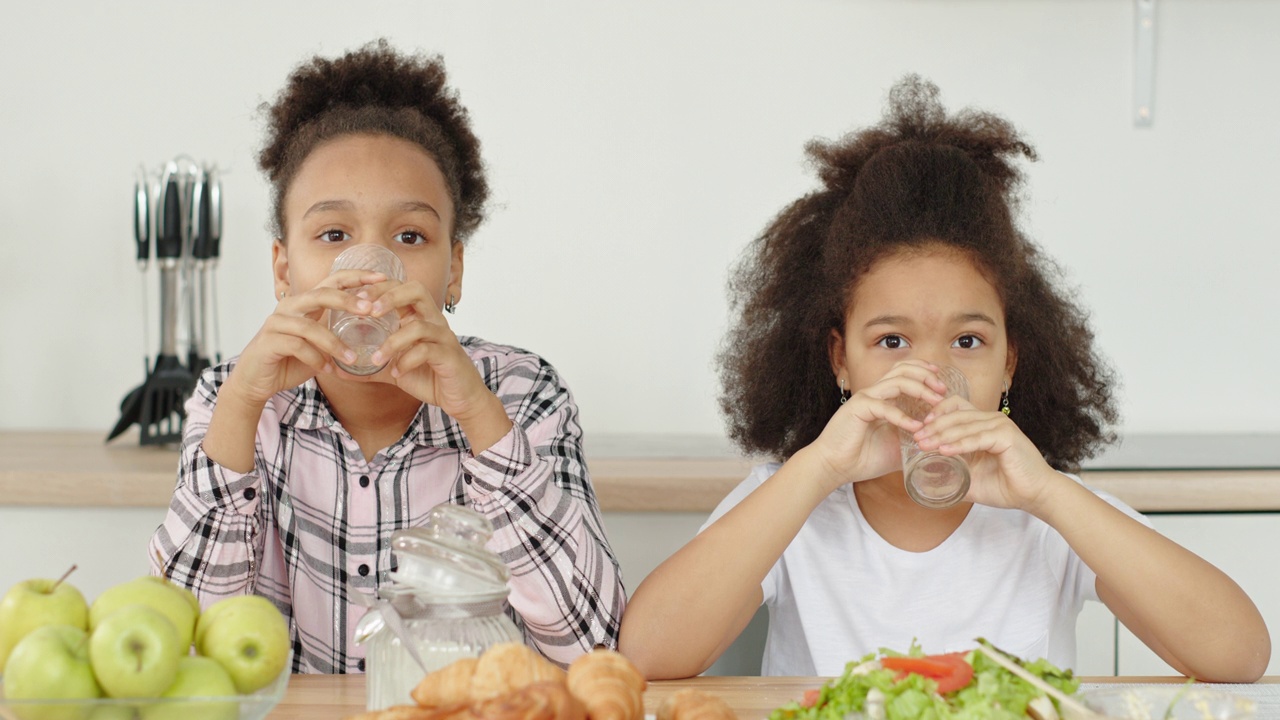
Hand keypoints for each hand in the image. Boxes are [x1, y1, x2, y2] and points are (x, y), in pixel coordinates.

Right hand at [225, 270, 384, 406]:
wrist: (257, 380)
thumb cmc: (291, 360)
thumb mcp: (321, 344)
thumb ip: (339, 333)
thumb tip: (376, 331)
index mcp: (306, 303)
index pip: (333, 281)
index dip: (357, 276)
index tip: (383, 277)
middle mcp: (291, 306)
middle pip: (321, 294)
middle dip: (348, 300)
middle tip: (370, 310)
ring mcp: (278, 322)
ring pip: (310, 327)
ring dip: (334, 344)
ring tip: (351, 359)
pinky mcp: (269, 341)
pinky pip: (297, 346)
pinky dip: (316, 358)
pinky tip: (327, 369)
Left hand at [355, 279, 496, 422]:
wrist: (460, 398)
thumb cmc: (430, 377)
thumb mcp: (394, 369)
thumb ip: (369, 367)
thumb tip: (337, 370)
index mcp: (419, 317)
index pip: (400, 288)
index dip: (378, 287)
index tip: (355, 298)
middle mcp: (433, 321)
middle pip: (415, 290)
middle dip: (389, 296)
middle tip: (367, 311)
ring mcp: (443, 337)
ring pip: (419, 326)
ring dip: (393, 341)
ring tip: (375, 359)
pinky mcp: (450, 356)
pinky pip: (427, 351)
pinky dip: (407, 361)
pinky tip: (396, 373)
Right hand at [807, 361, 948, 492]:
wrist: (835, 467)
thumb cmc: (863, 458)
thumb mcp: (897, 447)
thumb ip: (914, 440)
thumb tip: (938, 444)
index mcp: (882, 398)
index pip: (905, 372)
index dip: (925, 372)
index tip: (943, 384)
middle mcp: (874, 393)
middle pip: (903, 369)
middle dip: (926, 375)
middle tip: (943, 390)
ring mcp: (865, 399)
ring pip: (897, 381)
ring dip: (920, 389)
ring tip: (935, 402)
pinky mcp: (858, 409)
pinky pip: (884, 407)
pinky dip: (902, 416)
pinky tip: (916, 427)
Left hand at [911, 399, 1061, 511]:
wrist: (1035, 496)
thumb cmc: (1007, 487)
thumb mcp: (972, 478)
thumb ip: (952, 473)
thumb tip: (926, 481)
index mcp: (983, 425)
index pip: (956, 407)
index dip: (936, 413)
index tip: (919, 428)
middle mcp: (992, 420)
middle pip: (956, 414)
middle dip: (932, 426)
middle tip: (915, 438)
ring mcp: (1000, 426)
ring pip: (964, 425)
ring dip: (941, 435)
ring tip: (924, 445)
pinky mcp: (1007, 436)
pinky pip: (977, 438)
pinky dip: (959, 444)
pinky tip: (944, 450)